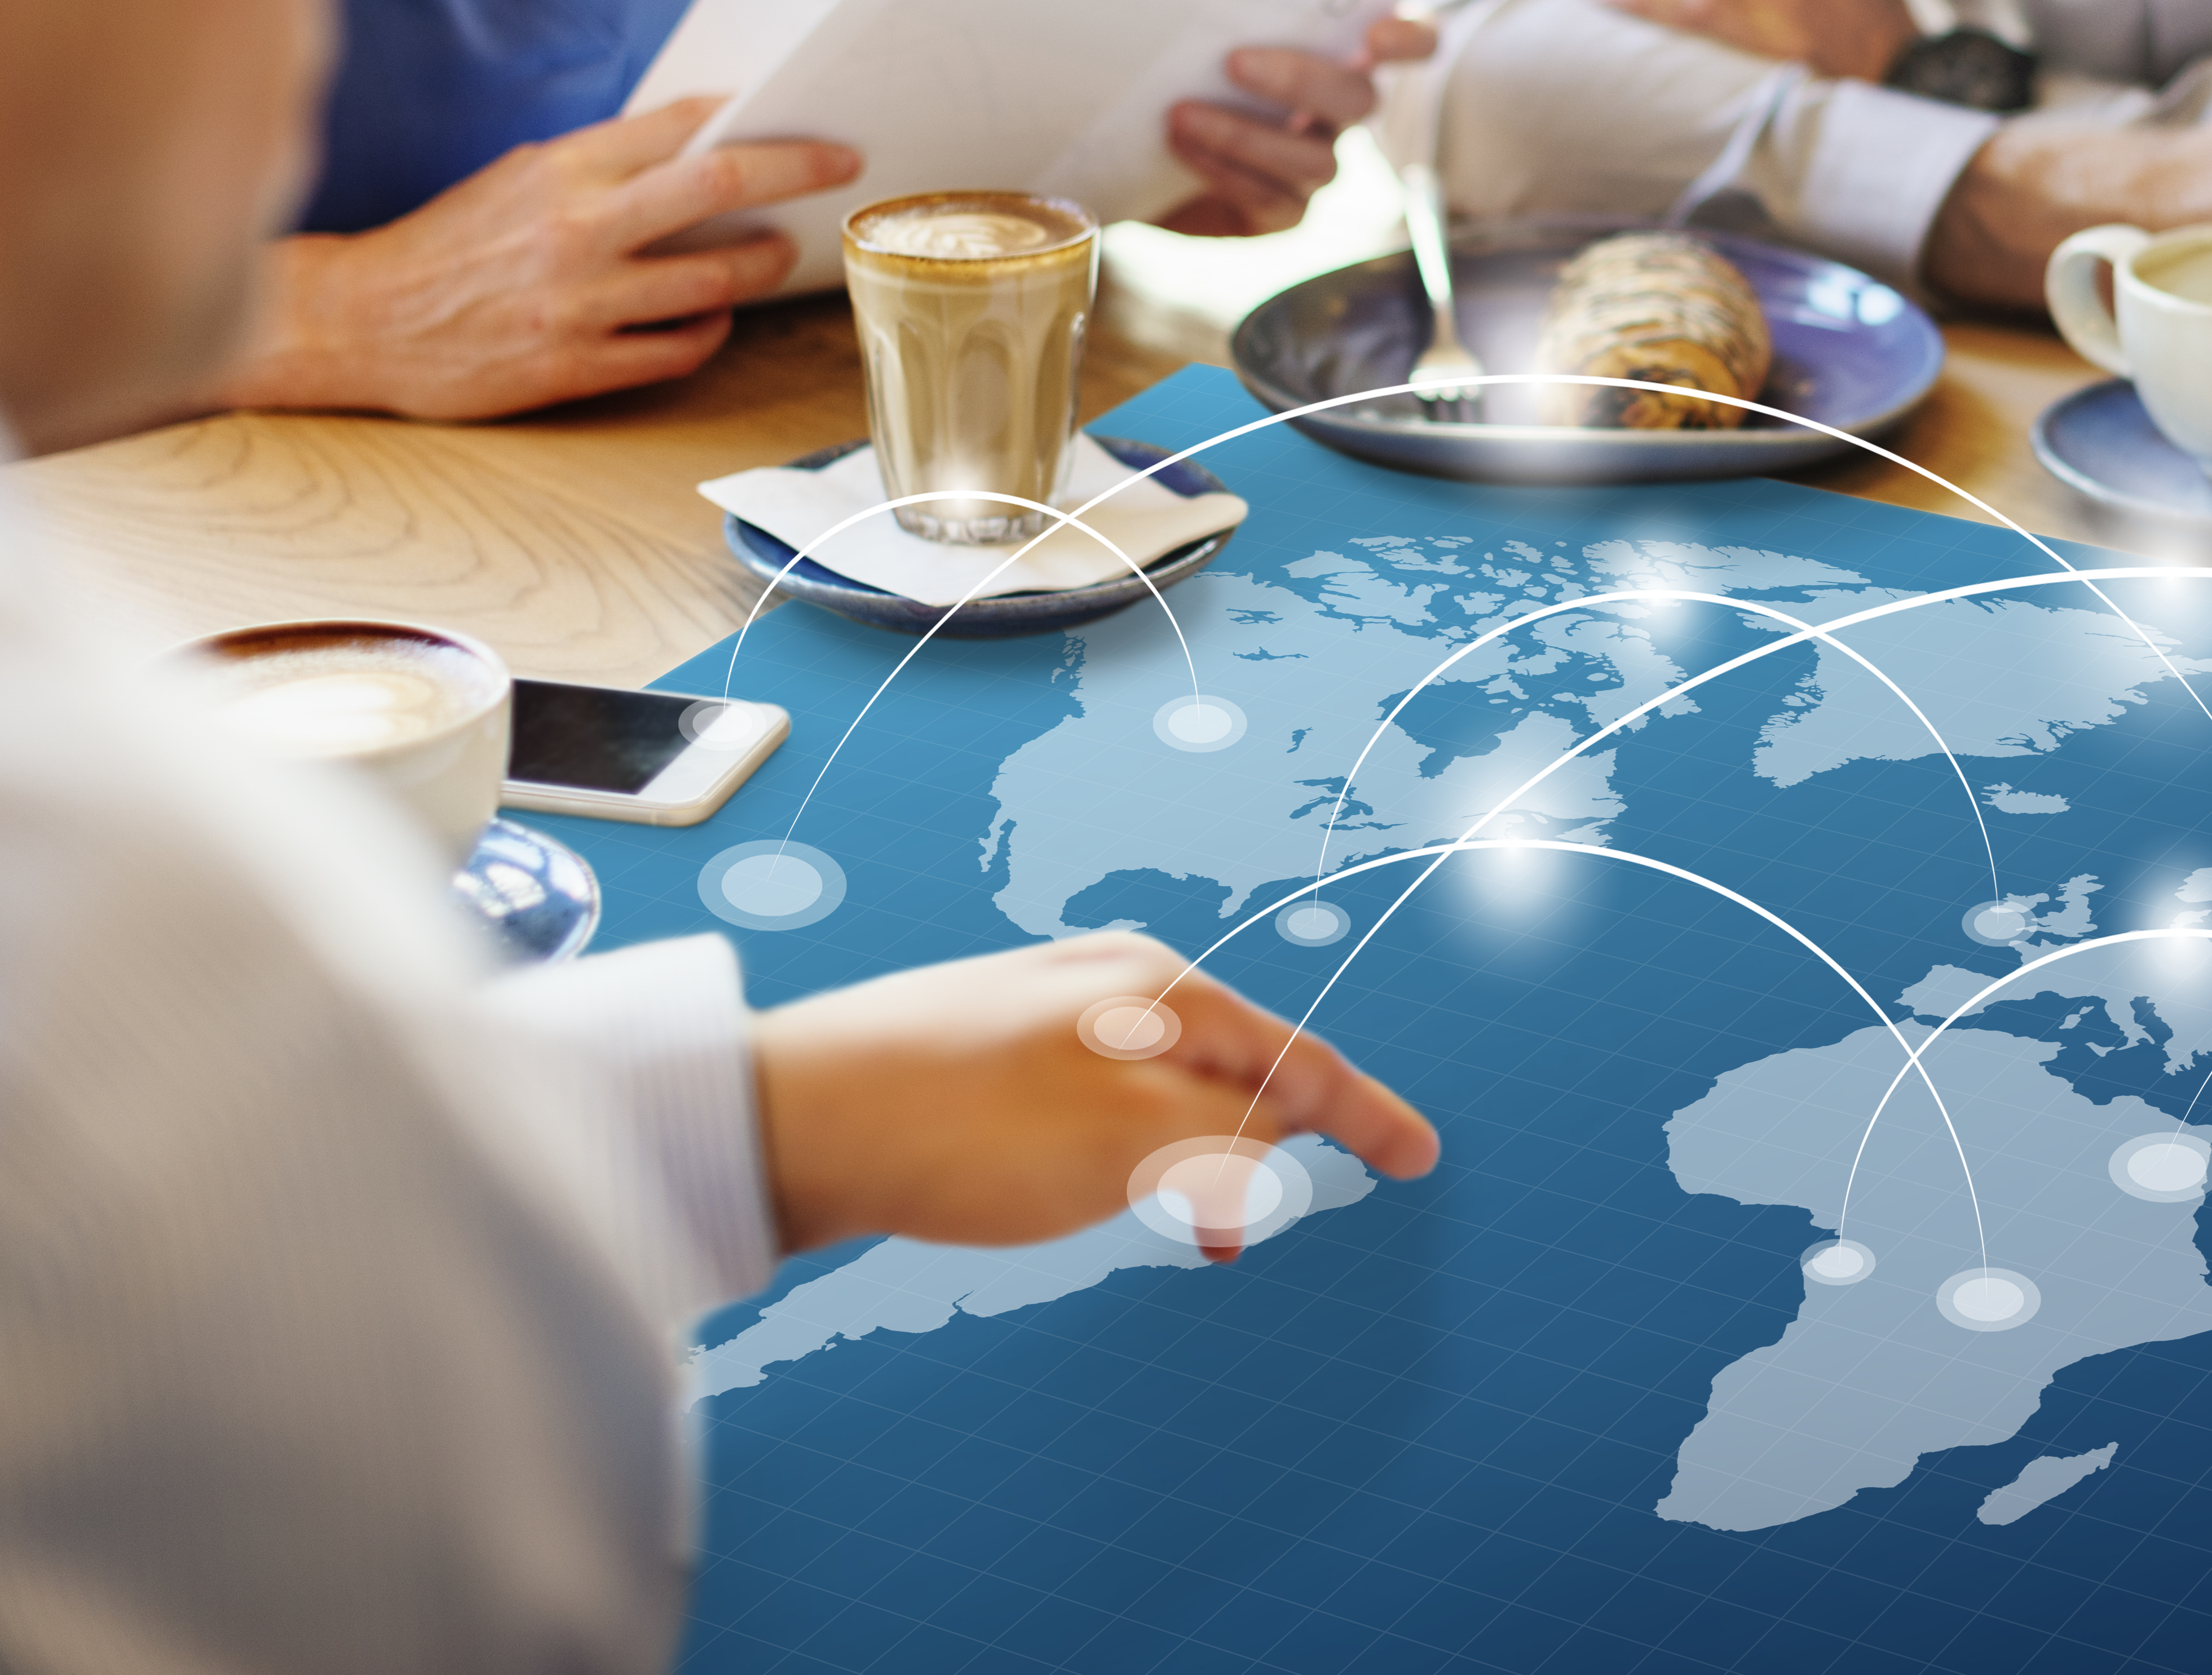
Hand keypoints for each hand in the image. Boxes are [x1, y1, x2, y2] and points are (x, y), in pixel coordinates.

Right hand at [216, 97, 858, 420]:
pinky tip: (713, 315)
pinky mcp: (575, 365)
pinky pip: (679, 348)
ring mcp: (580, 301)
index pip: (683, 127)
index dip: (757, 119)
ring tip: (778, 253)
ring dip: (763, 263)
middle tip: (843, 165)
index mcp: (561, 170)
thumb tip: (700, 146)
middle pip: (720, 184)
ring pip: (715, 277)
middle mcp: (577, 230)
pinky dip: (711, 329)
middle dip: (797, 170)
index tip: (807, 118)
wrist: (358, 320)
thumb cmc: (449, 244)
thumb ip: (604, 165)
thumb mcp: (520, 177)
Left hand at [752, 931, 1440, 1257]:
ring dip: (1201, 1156)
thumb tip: (1276, 1137)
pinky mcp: (994, 1049)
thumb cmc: (964, 1129)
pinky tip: (1107, 1188)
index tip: (1420, 1156)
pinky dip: (1142, 1149)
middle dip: (1279, 1138)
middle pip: (1238, 1063)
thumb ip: (1228, 1139)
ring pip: (1170, 1085)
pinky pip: (1111, 1098)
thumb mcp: (1132, 1143)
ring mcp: (1050, 1010)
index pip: (1297, 1060)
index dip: (1366, 1116)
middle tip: (1298, 1206)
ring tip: (1197, 1226)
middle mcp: (1114, 984)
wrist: (792, 1119)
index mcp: (1161, 994)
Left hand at [1157, 19, 1436, 237]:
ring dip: (1247, 134)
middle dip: (1302, 80)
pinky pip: (1275, 200)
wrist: (1130, 141)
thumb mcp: (1188, 20)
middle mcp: (1338, 111)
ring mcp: (1315, 163)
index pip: (1412, 41)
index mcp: (1338, 49)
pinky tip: (1181, 146)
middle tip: (1234, 61)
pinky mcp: (1281, 212)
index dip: (1410, 38)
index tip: (1375, 33)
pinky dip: (1228, 171)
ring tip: (1181, 112)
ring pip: (1318, 160)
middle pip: (1359, 100)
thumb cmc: (1170, 65)